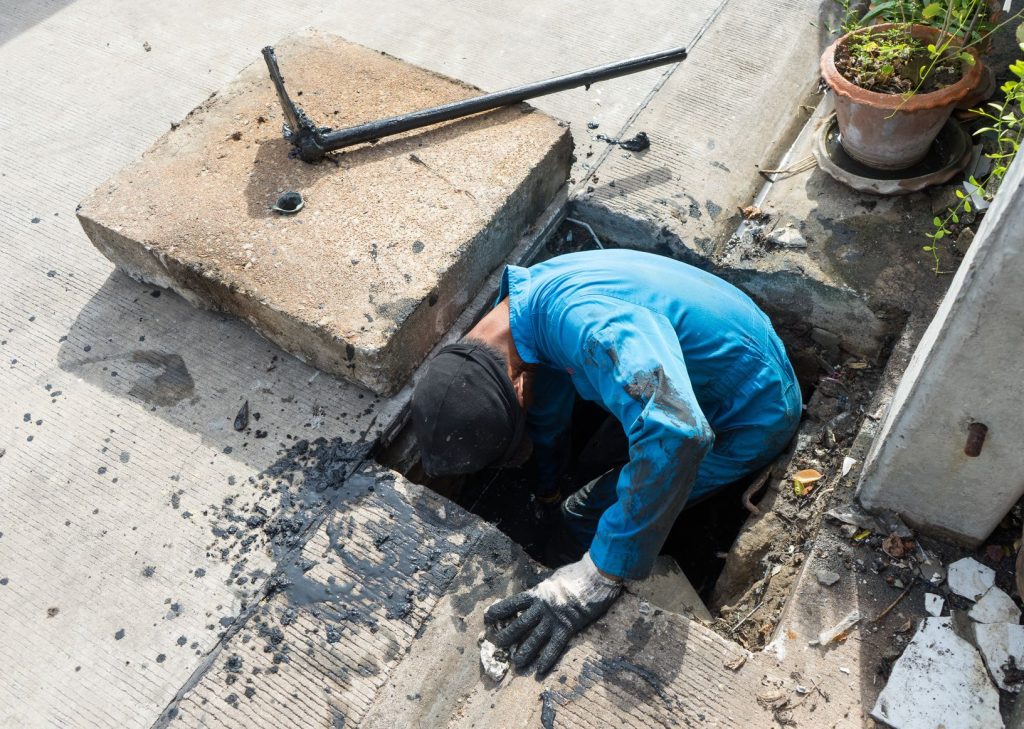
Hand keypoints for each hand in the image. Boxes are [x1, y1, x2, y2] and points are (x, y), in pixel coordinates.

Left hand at [484, 552, 622, 676]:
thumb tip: (530, 587)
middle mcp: (542, 608)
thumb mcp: (551, 577)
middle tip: (497, 644)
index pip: (513, 604)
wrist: (595, 578)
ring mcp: (554, 620)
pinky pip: (555, 647)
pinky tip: (540, 670)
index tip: (488, 616)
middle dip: (506, 636)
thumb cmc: (574, 574)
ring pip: (534, 639)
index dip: (499, 610)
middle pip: (519, 625)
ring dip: (524, 652)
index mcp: (537, 593)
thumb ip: (540, 585)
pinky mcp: (567, 629)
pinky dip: (547, 659)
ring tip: (516, 663)